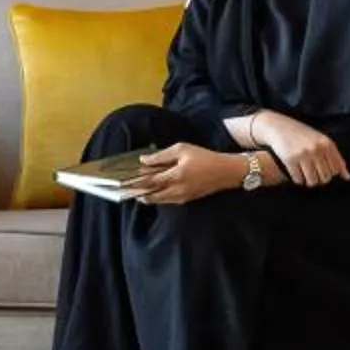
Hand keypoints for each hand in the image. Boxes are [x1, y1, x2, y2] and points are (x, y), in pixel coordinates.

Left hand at [130, 145, 248, 206]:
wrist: (226, 171)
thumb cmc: (204, 157)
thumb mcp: (182, 149)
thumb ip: (161, 156)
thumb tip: (144, 160)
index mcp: (175, 176)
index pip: (149, 183)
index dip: (135, 183)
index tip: (123, 183)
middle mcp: (176, 190)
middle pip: (151, 196)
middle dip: (138, 193)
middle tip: (127, 189)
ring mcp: (182, 197)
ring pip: (159, 200)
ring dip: (148, 196)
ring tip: (137, 190)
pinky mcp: (186, 199)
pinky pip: (167, 200)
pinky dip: (158, 196)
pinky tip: (154, 189)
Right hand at [249, 111, 349, 188]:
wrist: (278, 126)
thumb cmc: (303, 135)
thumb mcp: (322, 141)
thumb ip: (336, 158)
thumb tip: (348, 178)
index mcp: (327, 143)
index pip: (336, 169)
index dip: (330, 173)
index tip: (323, 169)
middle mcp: (316, 149)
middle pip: (325, 177)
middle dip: (320, 179)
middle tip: (313, 173)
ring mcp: (303, 154)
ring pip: (312, 181)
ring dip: (309, 181)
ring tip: (306, 175)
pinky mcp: (289, 160)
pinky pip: (298, 180)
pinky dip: (298, 180)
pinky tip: (296, 173)